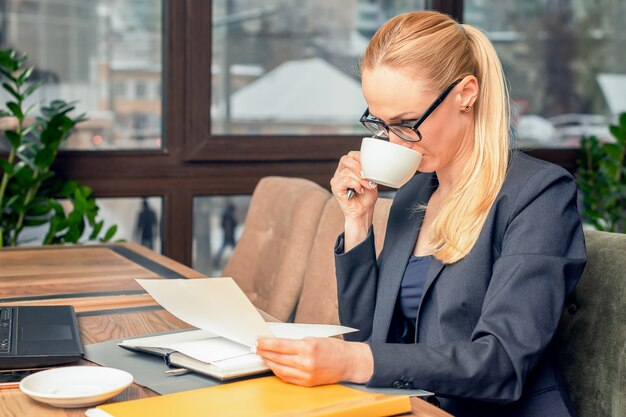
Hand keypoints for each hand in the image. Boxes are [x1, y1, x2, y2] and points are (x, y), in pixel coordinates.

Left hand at [255, 337, 373, 386]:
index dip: (266, 343)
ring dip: (269, 363)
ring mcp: (306, 374)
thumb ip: (296, 342)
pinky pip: (287, 378)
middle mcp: (306, 363)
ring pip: (280, 369)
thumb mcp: (314, 338)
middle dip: (264, 352)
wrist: (349, 363)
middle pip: (278, 357)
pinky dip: (278, 372)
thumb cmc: (334, 349)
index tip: (258, 341)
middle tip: (256, 348)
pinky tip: (274, 366)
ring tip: (262, 357)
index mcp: (308, 348)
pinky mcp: (307, 383)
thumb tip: (278, 343)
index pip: (280, 345)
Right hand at [330, 151, 377, 222]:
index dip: (361, 158)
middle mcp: (340, 171)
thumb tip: (370, 166)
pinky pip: (345, 180)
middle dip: (359, 167)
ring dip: (360, 179)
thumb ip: (369, 171)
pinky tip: (359, 190)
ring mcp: (336, 179)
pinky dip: (355, 184)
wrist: (364, 211)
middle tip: (367, 176)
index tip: (371, 167)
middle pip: (345, 159)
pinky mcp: (335, 188)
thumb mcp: (371, 179)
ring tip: (366, 186)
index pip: (352, 155)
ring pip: (347, 172)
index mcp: (348, 167)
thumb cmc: (367, 196)